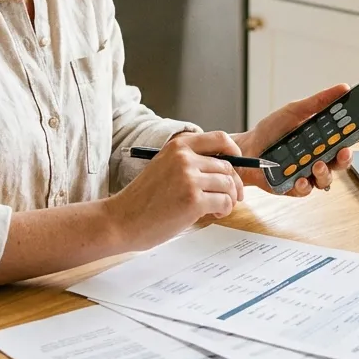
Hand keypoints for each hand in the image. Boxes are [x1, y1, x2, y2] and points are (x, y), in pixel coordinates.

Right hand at [103, 131, 245, 250]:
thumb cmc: (143, 199)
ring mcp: (189, 178)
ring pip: (229, 185)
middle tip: (234, 197)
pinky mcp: (193, 200)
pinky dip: (225, 210)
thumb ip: (190, 163)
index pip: (219, 138)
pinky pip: (224, 202)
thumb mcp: (164, 167)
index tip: (237, 164)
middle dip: (235, 184)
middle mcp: (184, 158)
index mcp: (178, 146)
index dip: (234, 152)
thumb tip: (224, 168)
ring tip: (218, 208)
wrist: (122, 219)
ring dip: (230, 199)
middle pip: (227, 166)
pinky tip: (214, 214)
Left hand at [233, 84, 358, 195]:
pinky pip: (307, 190)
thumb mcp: (295, 110)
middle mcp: (319, 157)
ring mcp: (308, 173)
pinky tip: (301, 179)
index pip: (347, 138)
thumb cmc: (272, 130)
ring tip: (317, 164)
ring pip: (327, 178)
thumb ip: (319, 102)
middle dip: (347, 158)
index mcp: (322, 139)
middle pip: (341, 161)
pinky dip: (305, 185)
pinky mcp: (295, 187)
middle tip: (345, 151)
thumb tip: (343, 88)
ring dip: (325, 172)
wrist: (247, 149)